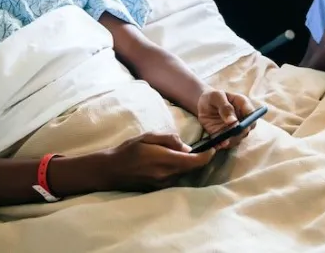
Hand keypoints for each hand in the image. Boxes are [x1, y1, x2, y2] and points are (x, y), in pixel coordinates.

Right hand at [94, 132, 214, 192]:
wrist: (110, 170)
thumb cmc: (128, 150)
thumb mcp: (148, 136)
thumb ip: (169, 140)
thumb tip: (187, 147)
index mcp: (165, 160)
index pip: (195, 161)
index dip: (208, 155)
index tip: (213, 148)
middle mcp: (167, 174)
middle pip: (192, 168)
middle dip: (198, 158)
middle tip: (200, 148)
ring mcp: (163, 184)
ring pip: (184, 173)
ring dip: (186, 164)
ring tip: (177, 153)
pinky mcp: (159, 188)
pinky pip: (175, 177)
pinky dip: (177, 170)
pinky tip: (168, 162)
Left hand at [196, 90, 256, 149]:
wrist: (203, 104)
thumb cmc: (212, 97)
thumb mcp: (216, 97)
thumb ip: (225, 107)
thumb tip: (233, 121)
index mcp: (243, 104)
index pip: (252, 115)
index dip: (248, 121)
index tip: (238, 125)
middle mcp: (242, 118)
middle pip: (247, 129)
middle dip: (238, 133)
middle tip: (228, 134)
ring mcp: (235, 129)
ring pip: (238, 138)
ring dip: (231, 140)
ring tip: (221, 140)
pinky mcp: (226, 136)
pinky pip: (227, 143)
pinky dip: (223, 144)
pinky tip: (217, 144)